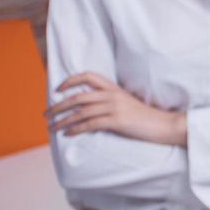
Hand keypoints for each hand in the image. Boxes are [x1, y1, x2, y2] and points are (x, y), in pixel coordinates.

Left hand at [47, 73, 185, 144]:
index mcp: (114, 88)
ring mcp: (115, 107)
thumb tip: (88, 109)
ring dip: (63, 120)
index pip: (89, 76)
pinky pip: (90, 124)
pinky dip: (75, 129)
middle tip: (46, 114)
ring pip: (81, 111)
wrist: (163, 125)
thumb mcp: (126, 104)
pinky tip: (67, 134)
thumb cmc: (144, 117)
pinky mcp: (117, 121)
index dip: (71, 80)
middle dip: (58, 106)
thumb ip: (109, 102)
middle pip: (78, 96)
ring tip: (52, 127)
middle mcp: (112, 95)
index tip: (58, 90)